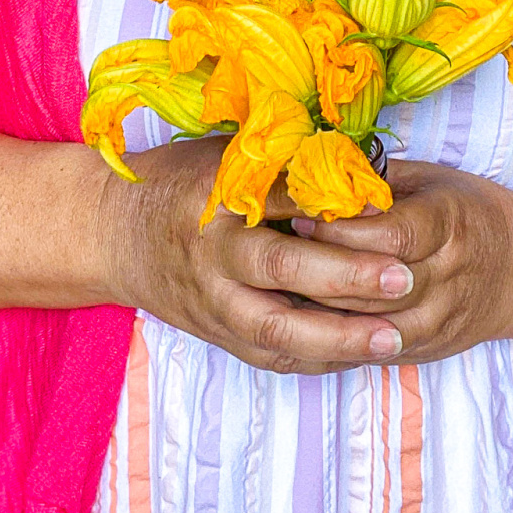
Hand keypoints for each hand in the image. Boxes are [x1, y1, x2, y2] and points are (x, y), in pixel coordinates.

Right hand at [95, 135, 411, 373]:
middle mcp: (212, 252)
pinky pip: (271, 354)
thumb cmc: (180, 180)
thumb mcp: (223, 154)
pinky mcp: (217, 333)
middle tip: (402, 277)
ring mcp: (213, 300)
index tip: (384, 203)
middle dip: (344, 276)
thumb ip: (279, 161)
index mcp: (216, 195)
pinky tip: (362, 354)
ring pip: (277, 328)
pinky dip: (318, 358)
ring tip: (393, 337)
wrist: (111, 233)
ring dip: (338, 337)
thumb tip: (354, 164)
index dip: (331, 202)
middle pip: (280, 268)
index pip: (280, 196)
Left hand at [291, 158, 512, 362]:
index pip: (390, 235)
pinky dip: (334, 339)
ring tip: (275, 289)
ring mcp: (439, 319)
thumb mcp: (432, 180)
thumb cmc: (469, 212)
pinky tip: (300, 323)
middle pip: (373, 283)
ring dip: (318, 309)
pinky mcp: (428, 348)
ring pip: (368, 324)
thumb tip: (316, 165)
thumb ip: (378, 180)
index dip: (340, 229)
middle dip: (319, 270)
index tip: (297, 215)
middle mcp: (448, 276)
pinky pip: (372, 350)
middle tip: (274, 254)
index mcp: (450, 223)